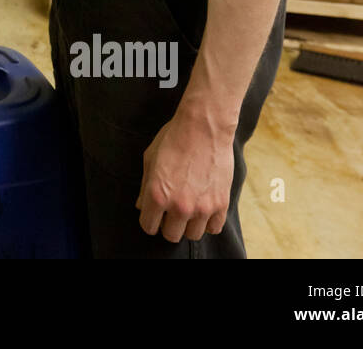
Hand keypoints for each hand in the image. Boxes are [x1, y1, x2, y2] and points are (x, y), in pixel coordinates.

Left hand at [135, 110, 234, 242]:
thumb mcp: (150, 159)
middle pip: (171, 235)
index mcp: (157, 195)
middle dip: (168, 225)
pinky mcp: (221, 204)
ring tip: (188, 209)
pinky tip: (203, 209)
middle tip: (171, 212)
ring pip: (192, 235)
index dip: (149, 221)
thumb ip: (145, 187)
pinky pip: (213, 228)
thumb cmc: (173, 139)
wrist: (204, 127)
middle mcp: (179, 206)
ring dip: (188, 225)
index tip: (154, 214)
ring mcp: (202, 207)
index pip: (148, 226)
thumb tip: (141, 206)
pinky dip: (208, 222)